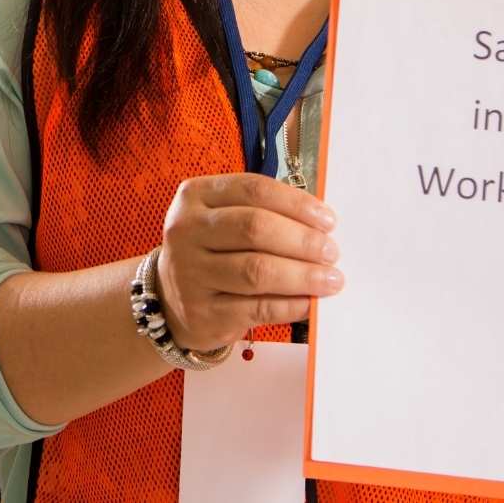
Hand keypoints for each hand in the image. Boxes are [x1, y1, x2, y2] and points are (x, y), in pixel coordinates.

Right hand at [157, 173, 342, 351]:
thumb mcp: (226, 219)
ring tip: (330, 279)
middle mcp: (187, 231)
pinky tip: (310, 302)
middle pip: (255, 228)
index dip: (297, 204)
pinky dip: (290, 305)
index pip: (254, 190)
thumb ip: (266, 214)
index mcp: (196, 196)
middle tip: (331, 252)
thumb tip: (322, 227)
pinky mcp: (202, 312)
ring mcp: (190, 273)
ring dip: (302, 276)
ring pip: (257, 271)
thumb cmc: (213, 251)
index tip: (328, 220)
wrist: (172, 299)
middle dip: (302, 240)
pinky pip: (257, 308)